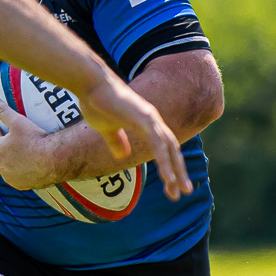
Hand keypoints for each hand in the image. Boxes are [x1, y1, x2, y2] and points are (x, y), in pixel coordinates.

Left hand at [0, 90, 63, 190]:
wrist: (53, 160)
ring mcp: (10, 177)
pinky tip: (24, 167)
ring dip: (8, 159)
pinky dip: (19, 171)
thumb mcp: (17, 120)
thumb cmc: (35, 139)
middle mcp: (0, 165)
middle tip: (4, 137)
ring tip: (15, 153)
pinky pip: (17, 176)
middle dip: (0, 144)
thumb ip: (2, 109)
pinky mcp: (21, 185)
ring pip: (6, 165)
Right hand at [75, 72, 191, 200]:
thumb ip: (116, 141)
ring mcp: (150, 118)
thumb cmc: (96, 102)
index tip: (171, 187)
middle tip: (185, 192)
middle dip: (179, 172)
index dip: (169, 166)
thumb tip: (122, 155)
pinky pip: (158, 144)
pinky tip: (168, 178)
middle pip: (172, 149)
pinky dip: (165, 161)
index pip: (164, 148)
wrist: (89, 84)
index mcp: (146, 123)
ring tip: (181, 190)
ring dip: (176, 170)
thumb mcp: (105, 129)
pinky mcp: (143, 118)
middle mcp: (153, 120)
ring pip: (169, 149)